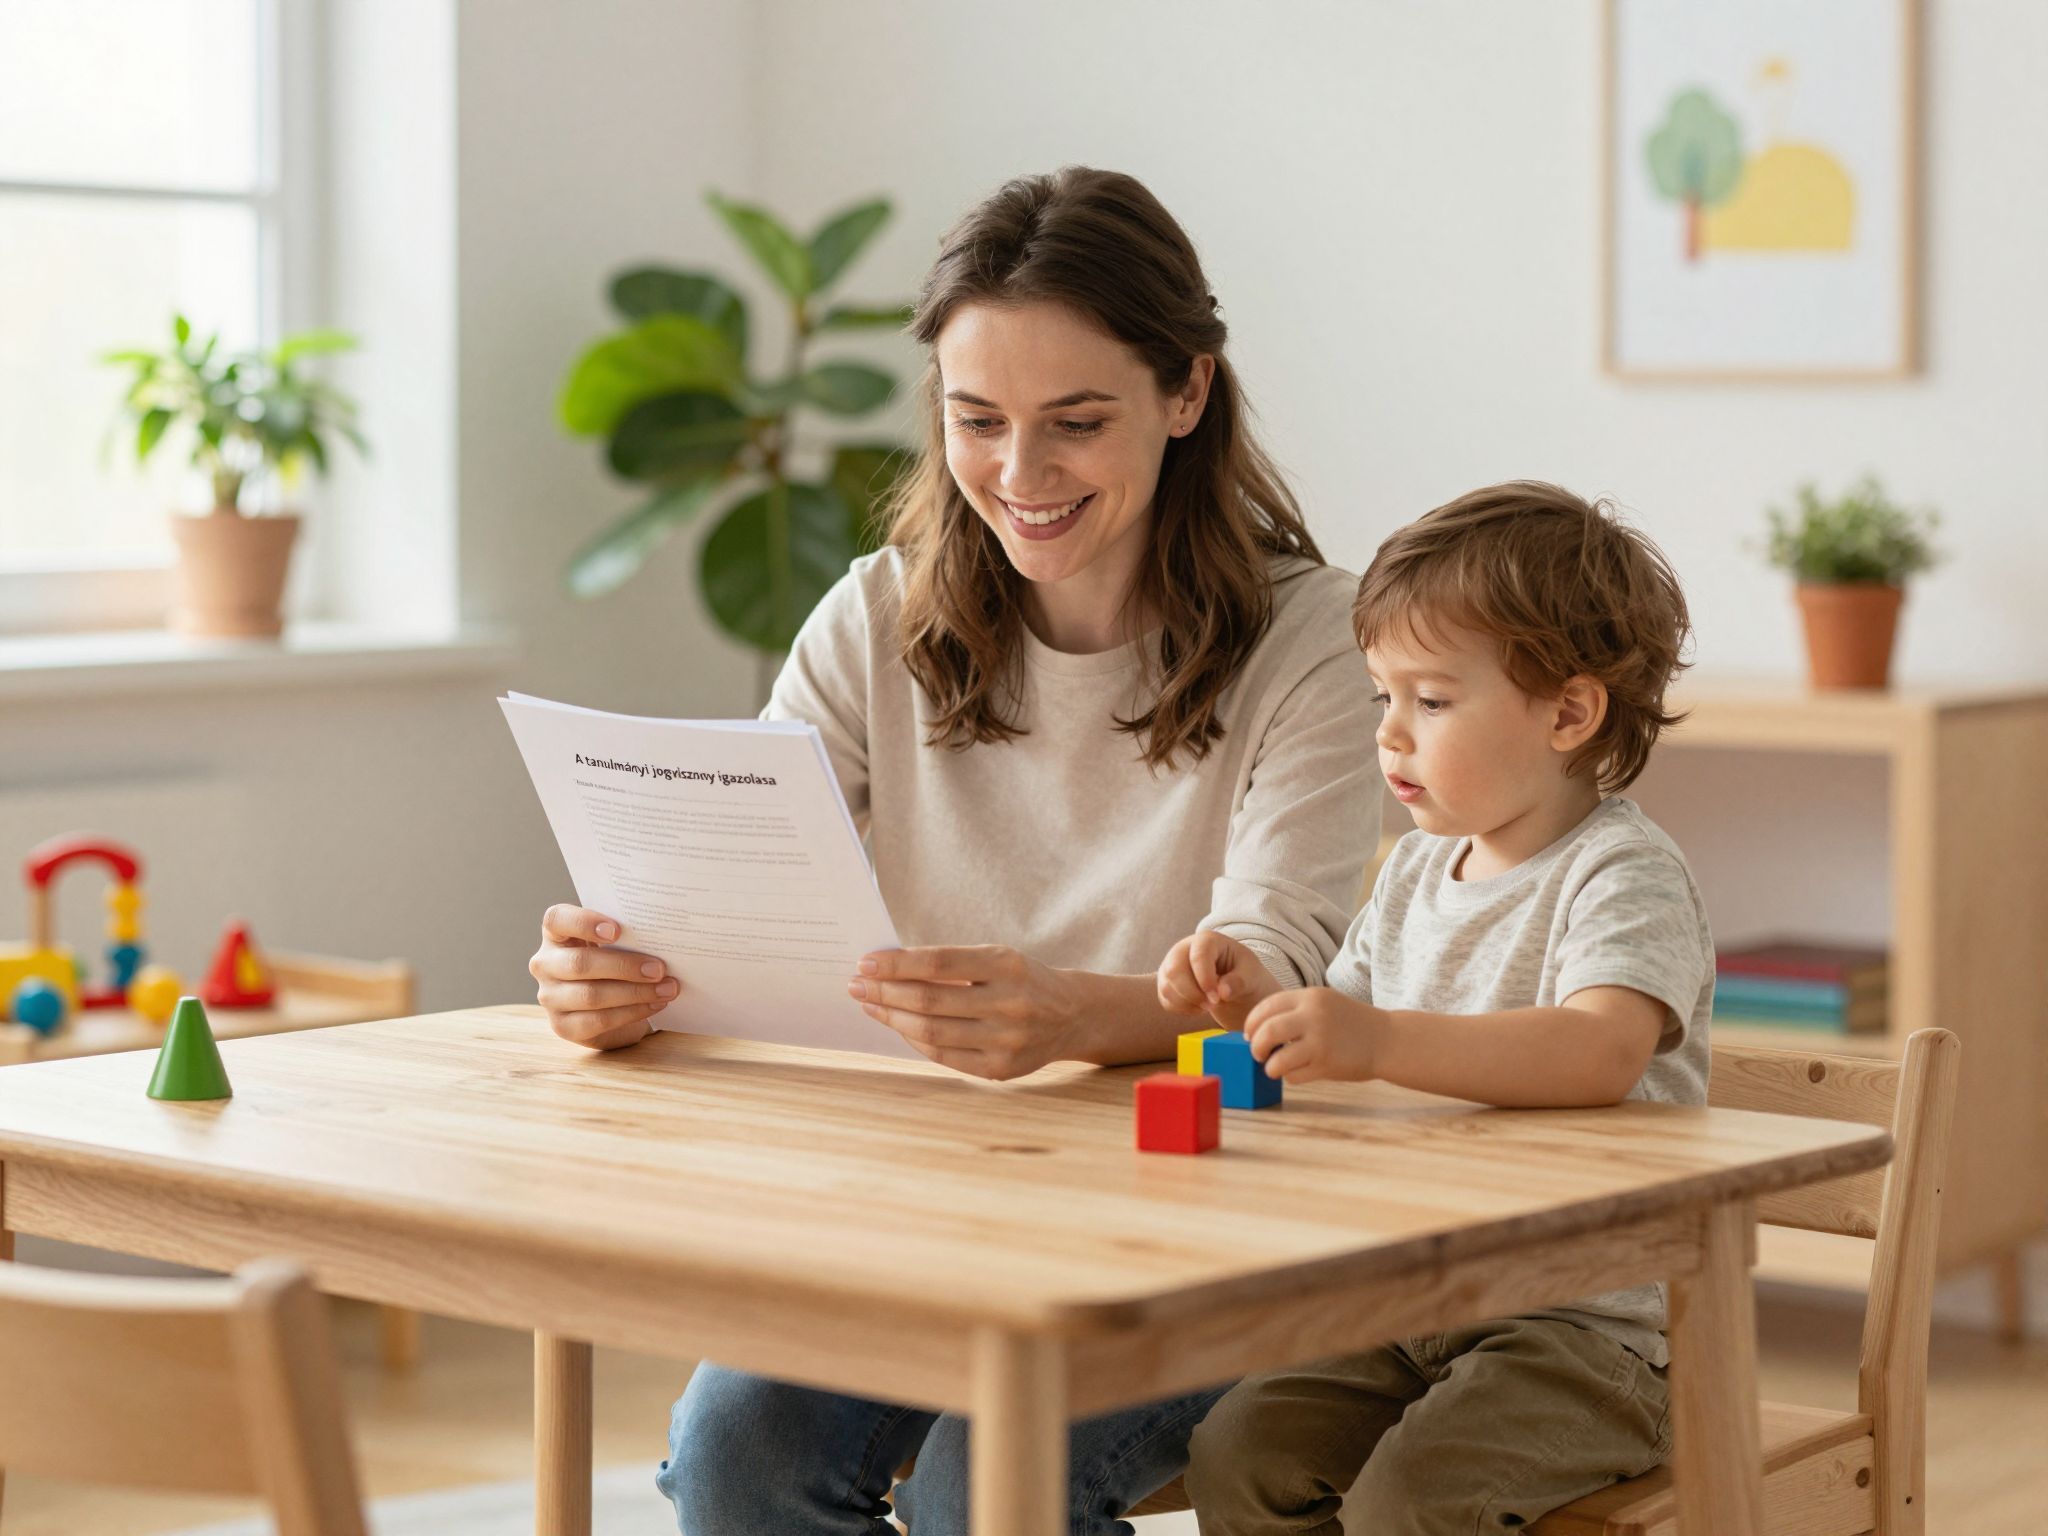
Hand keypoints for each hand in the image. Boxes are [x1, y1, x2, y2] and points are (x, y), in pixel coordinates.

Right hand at [529, 904, 678, 1050]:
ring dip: (635, 992)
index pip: (556, 919)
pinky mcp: (563, 1026)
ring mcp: (550, 997)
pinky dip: (631, 1013)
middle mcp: (545, 964)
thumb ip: (626, 935)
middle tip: (658, 968)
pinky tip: (655, 1005)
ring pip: (591, 995)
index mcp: (555, 934)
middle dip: (624, 966)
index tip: (617, 930)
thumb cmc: (613, 961)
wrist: (609, 1003)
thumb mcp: (615, 942)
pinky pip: (598, 1020)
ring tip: (667, 988)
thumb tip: (661, 936)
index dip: (584, 922)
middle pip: (580, 963)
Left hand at [847, 945, 1081, 1080]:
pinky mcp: (1001, 1069)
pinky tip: (899, 1027)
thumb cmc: (1021, 979)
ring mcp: (1007, 1040)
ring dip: (892, 1018)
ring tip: (871, 1005)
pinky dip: (915, 1040)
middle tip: (856, 985)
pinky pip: (943, 1056)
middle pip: (929, 1001)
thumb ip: (950, 964)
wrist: (1072, 1015)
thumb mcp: (996, 958)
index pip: (938, 964)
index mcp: (1007, 965)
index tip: (866, 963)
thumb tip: (888, 970)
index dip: (896, 964)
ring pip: (931, 1033)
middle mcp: (1010, 1003)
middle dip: (885, 992)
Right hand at [1156, 931, 1281, 1031]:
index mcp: (1207, 940)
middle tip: (1212, 1005)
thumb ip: (1238, 982)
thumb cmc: (1245, 975)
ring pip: (1167, 987)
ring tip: (1209, 1006)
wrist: (1237, 985)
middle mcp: (1184, 948)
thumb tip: (1222, 993)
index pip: (1198, 955)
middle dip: (1192, 994)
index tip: (1217, 998)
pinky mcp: (1167, 982)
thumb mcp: (1250, 975)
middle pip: (1175, 970)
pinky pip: (1166, 999)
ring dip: (1188, 1003)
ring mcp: (1172, 965)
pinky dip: (1182, 1009)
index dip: (1204, 978)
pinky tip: (1199, 1008)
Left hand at [1244, 987, 1382, 1084]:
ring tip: (1275, 1067)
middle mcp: (1313, 1016)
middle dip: (1256, 1046)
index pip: (1266, 1006)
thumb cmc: (1351, 1022)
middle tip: (1257, 1053)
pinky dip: (1289, 1077)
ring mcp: (1320, 1042)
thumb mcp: (1324, 1003)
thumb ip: (1295, 1010)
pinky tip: (1298, 1072)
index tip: (1249, 1034)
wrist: (1387, 1039)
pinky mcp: (1327, 1065)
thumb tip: (1257, 1029)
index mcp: (1310, 997)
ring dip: (1270, 1067)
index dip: (1252, 1022)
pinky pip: (1293, 1076)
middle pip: (1267, 1032)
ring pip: (1277, 1060)